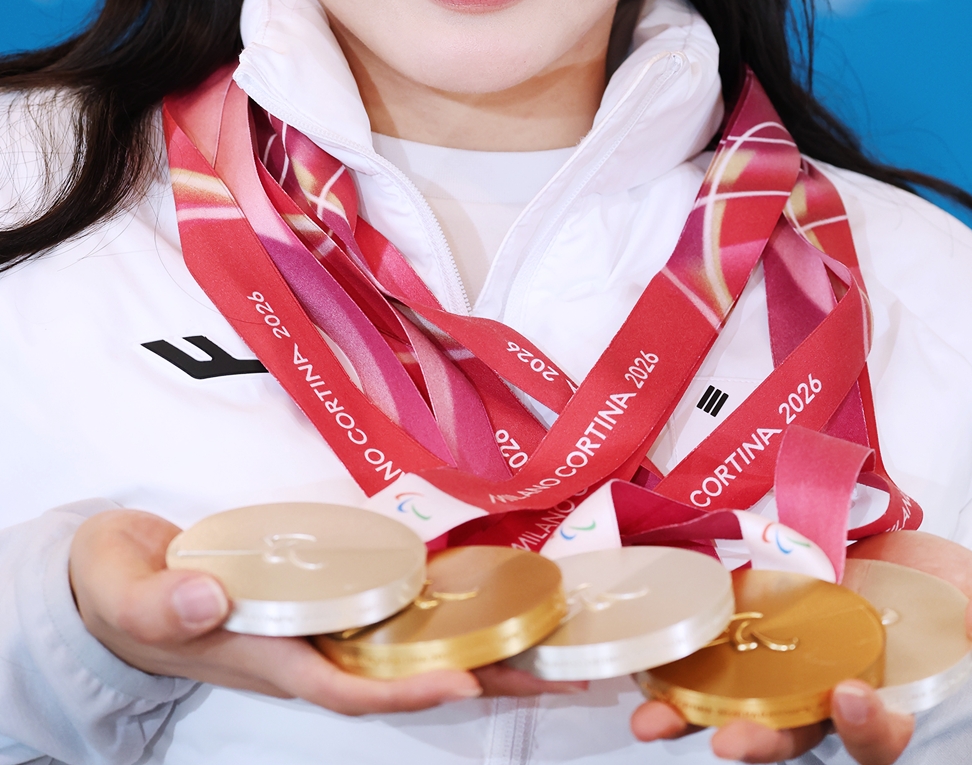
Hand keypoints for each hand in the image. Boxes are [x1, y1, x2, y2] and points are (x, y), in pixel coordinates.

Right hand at [69, 510, 580, 713]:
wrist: (115, 582)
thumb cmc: (120, 590)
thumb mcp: (125, 591)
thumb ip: (160, 601)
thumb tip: (209, 599)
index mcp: (265, 658)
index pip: (346, 686)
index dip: (406, 691)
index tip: (465, 683)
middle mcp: (304, 649)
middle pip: (399, 673)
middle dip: (477, 675)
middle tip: (555, 667)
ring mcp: (316, 625)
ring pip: (404, 643)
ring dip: (473, 642)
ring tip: (545, 631)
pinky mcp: (320, 594)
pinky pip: (387, 605)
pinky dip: (437, 603)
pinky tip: (481, 589)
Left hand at [630, 530, 971, 762]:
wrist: (892, 536)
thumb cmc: (944, 583)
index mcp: (887, 693)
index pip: (879, 733)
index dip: (869, 729)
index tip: (854, 699)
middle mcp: (825, 686)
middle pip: (795, 728)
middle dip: (763, 739)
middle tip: (731, 742)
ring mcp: (782, 652)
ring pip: (737, 695)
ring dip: (693, 711)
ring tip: (653, 720)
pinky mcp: (746, 610)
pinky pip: (707, 641)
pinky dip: (673, 654)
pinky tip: (641, 661)